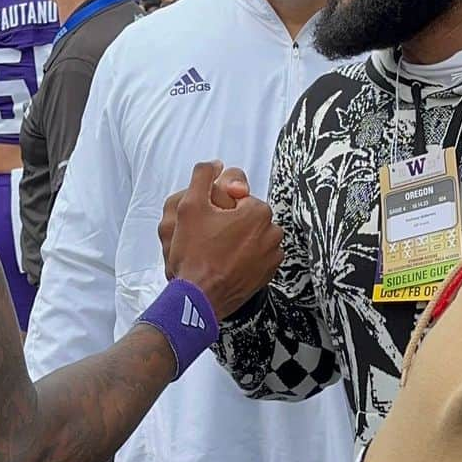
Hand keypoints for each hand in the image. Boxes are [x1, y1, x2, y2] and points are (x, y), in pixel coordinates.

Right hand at [159, 161, 281, 318]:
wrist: (199, 297)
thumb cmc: (194, 252)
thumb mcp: (190, 205)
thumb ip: (203, 176)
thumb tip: (215, 164)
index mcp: (258, 211)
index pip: (238, 199)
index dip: (219, 209)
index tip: (206, 224)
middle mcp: (272, 232)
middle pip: (247, 218)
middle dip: (230, 224)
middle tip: (207, 239)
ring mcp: (272, 256)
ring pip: (252, 237)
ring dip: (237, 241)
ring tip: (215, 254)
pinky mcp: (268, 275)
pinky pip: (256, 257)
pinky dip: (243, 258)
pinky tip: (224, 265)